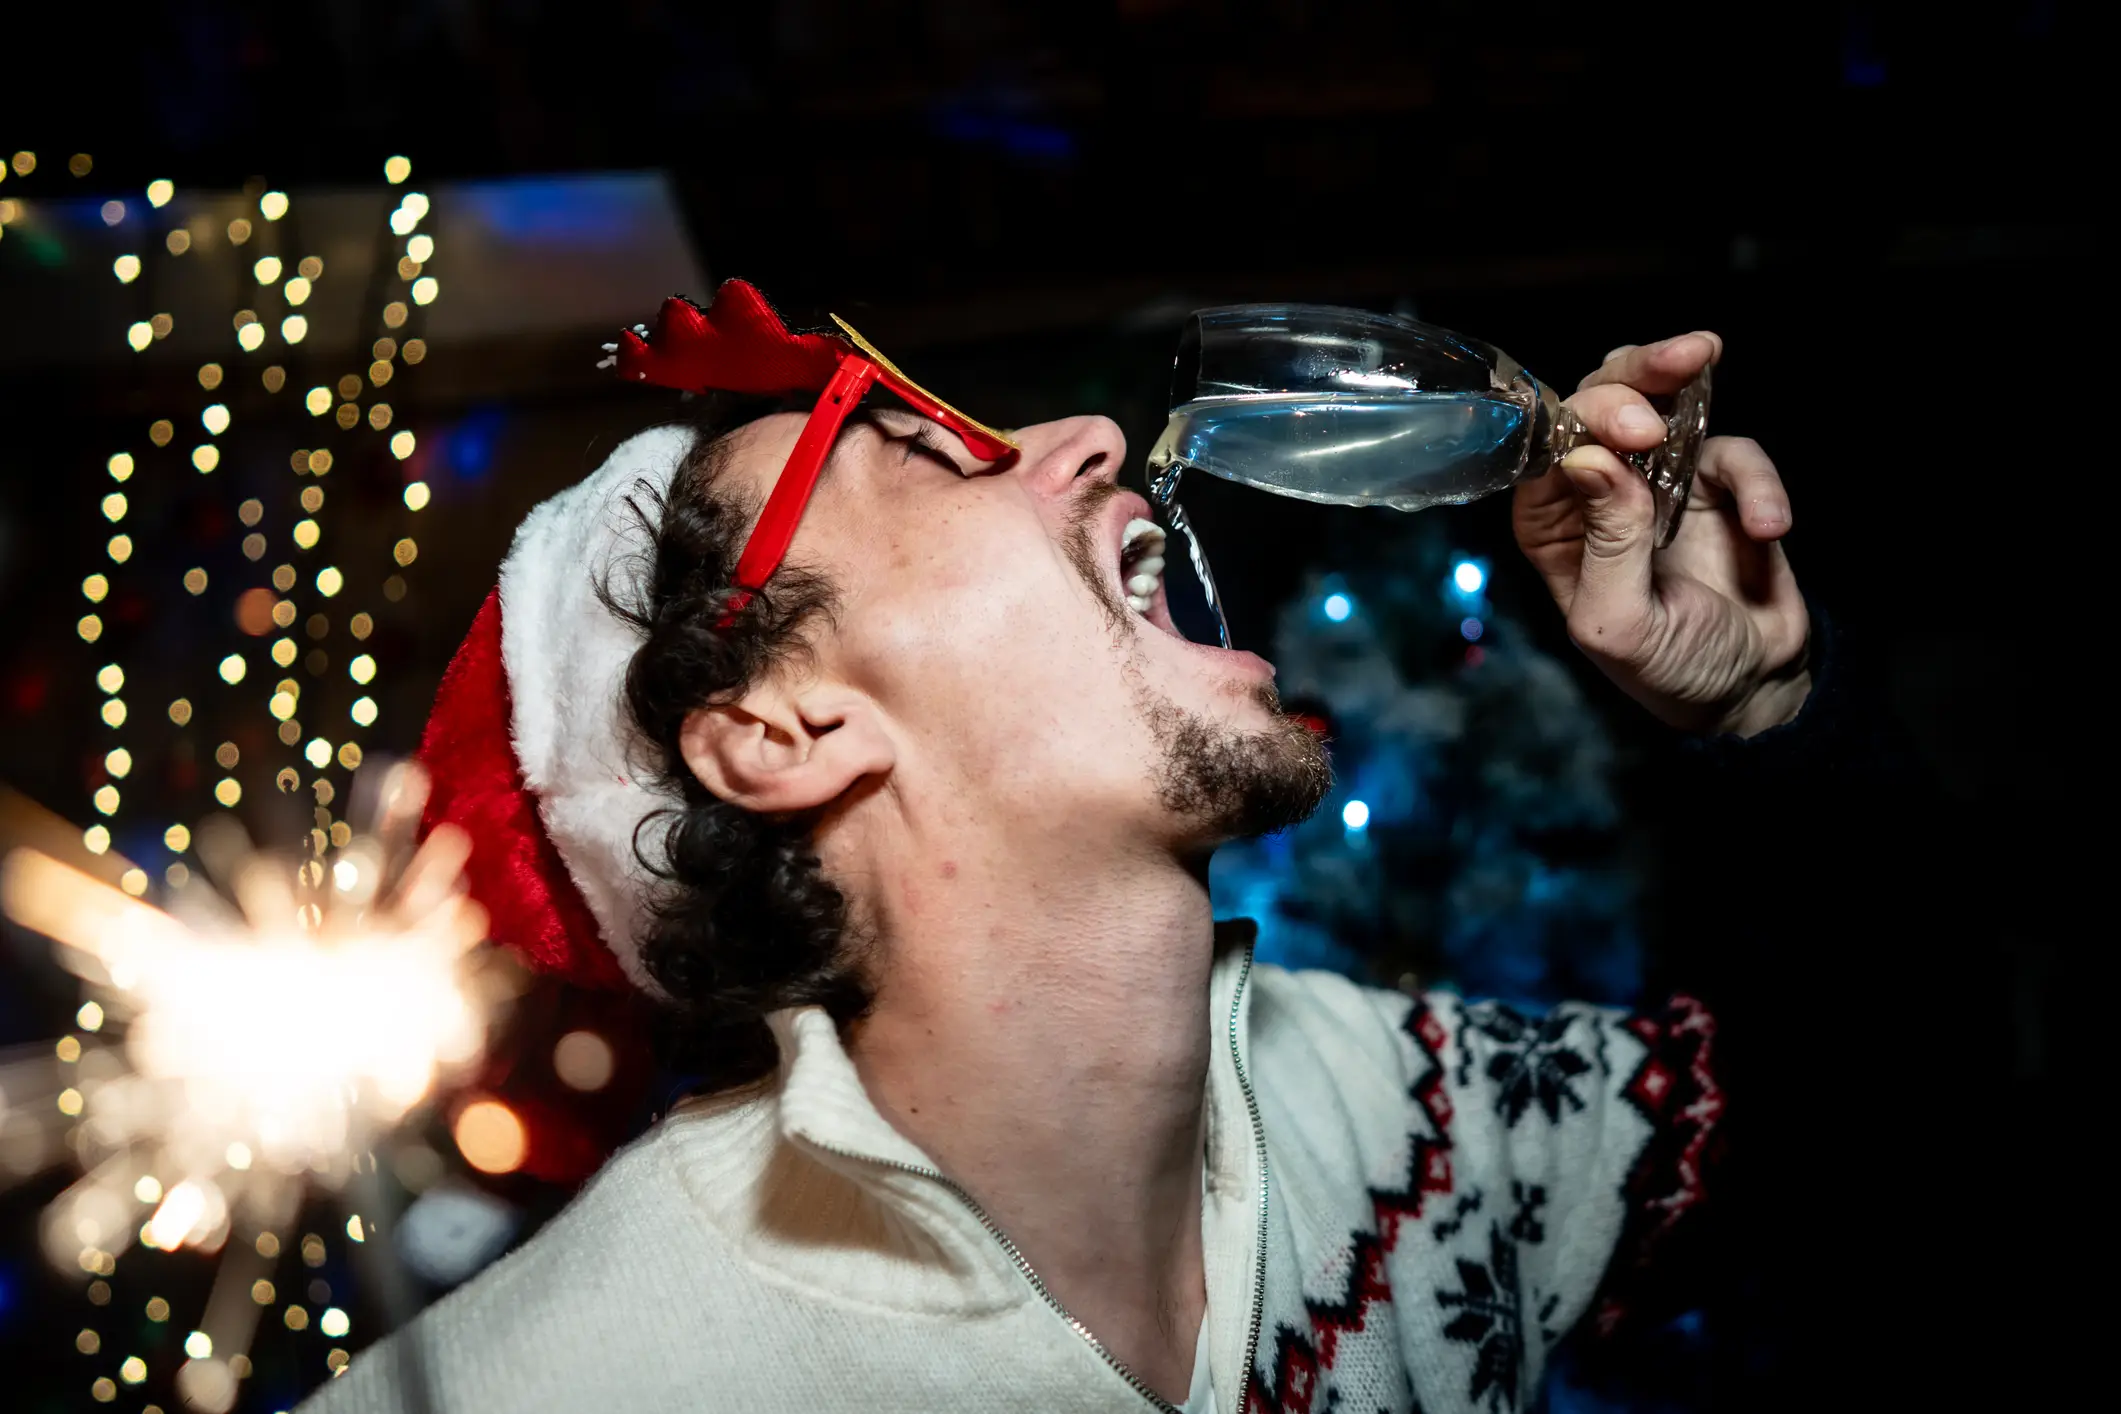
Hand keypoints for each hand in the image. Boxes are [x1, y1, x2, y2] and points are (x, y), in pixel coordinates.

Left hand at [1511, 333, 1810, 736]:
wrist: (1752, 687)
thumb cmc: (1668, 667)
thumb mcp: (1621, 621)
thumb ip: (1608, 542)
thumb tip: (1590, 459)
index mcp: (1553, 525)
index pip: (1548, 450)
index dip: (1579, 421)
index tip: (1624, 424)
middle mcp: (1597, 492)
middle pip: (1595, 405)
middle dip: (1627, 378)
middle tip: (1671, 371)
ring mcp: (1658, 480)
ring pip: (1654, 397)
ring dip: (1675, 371)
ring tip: (1701, 357)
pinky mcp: (1719, 482)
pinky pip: (1734, 452)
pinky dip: (1756, 480)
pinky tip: (1768, 527)